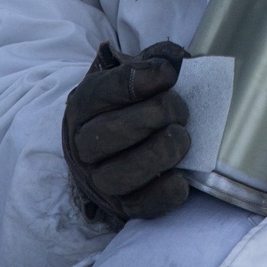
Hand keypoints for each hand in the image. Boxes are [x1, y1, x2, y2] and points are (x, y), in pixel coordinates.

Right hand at [62, 40, 190, 228]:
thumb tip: (173, 61)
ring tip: (182, 137)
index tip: (169, 74)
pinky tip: (182, 177)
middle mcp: (84, 144)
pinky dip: (164, 194)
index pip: (102, 91)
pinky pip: (139, 208)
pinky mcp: (123, 206)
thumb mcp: (146, 68)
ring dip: (158, 154)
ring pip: (118, 176)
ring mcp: (100, 179)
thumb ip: (159, 59)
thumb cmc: (144, 96)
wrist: (138, 133)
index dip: (139, 81)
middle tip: (181, 110)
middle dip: (154, 117)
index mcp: (86, 104)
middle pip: (107, 135)